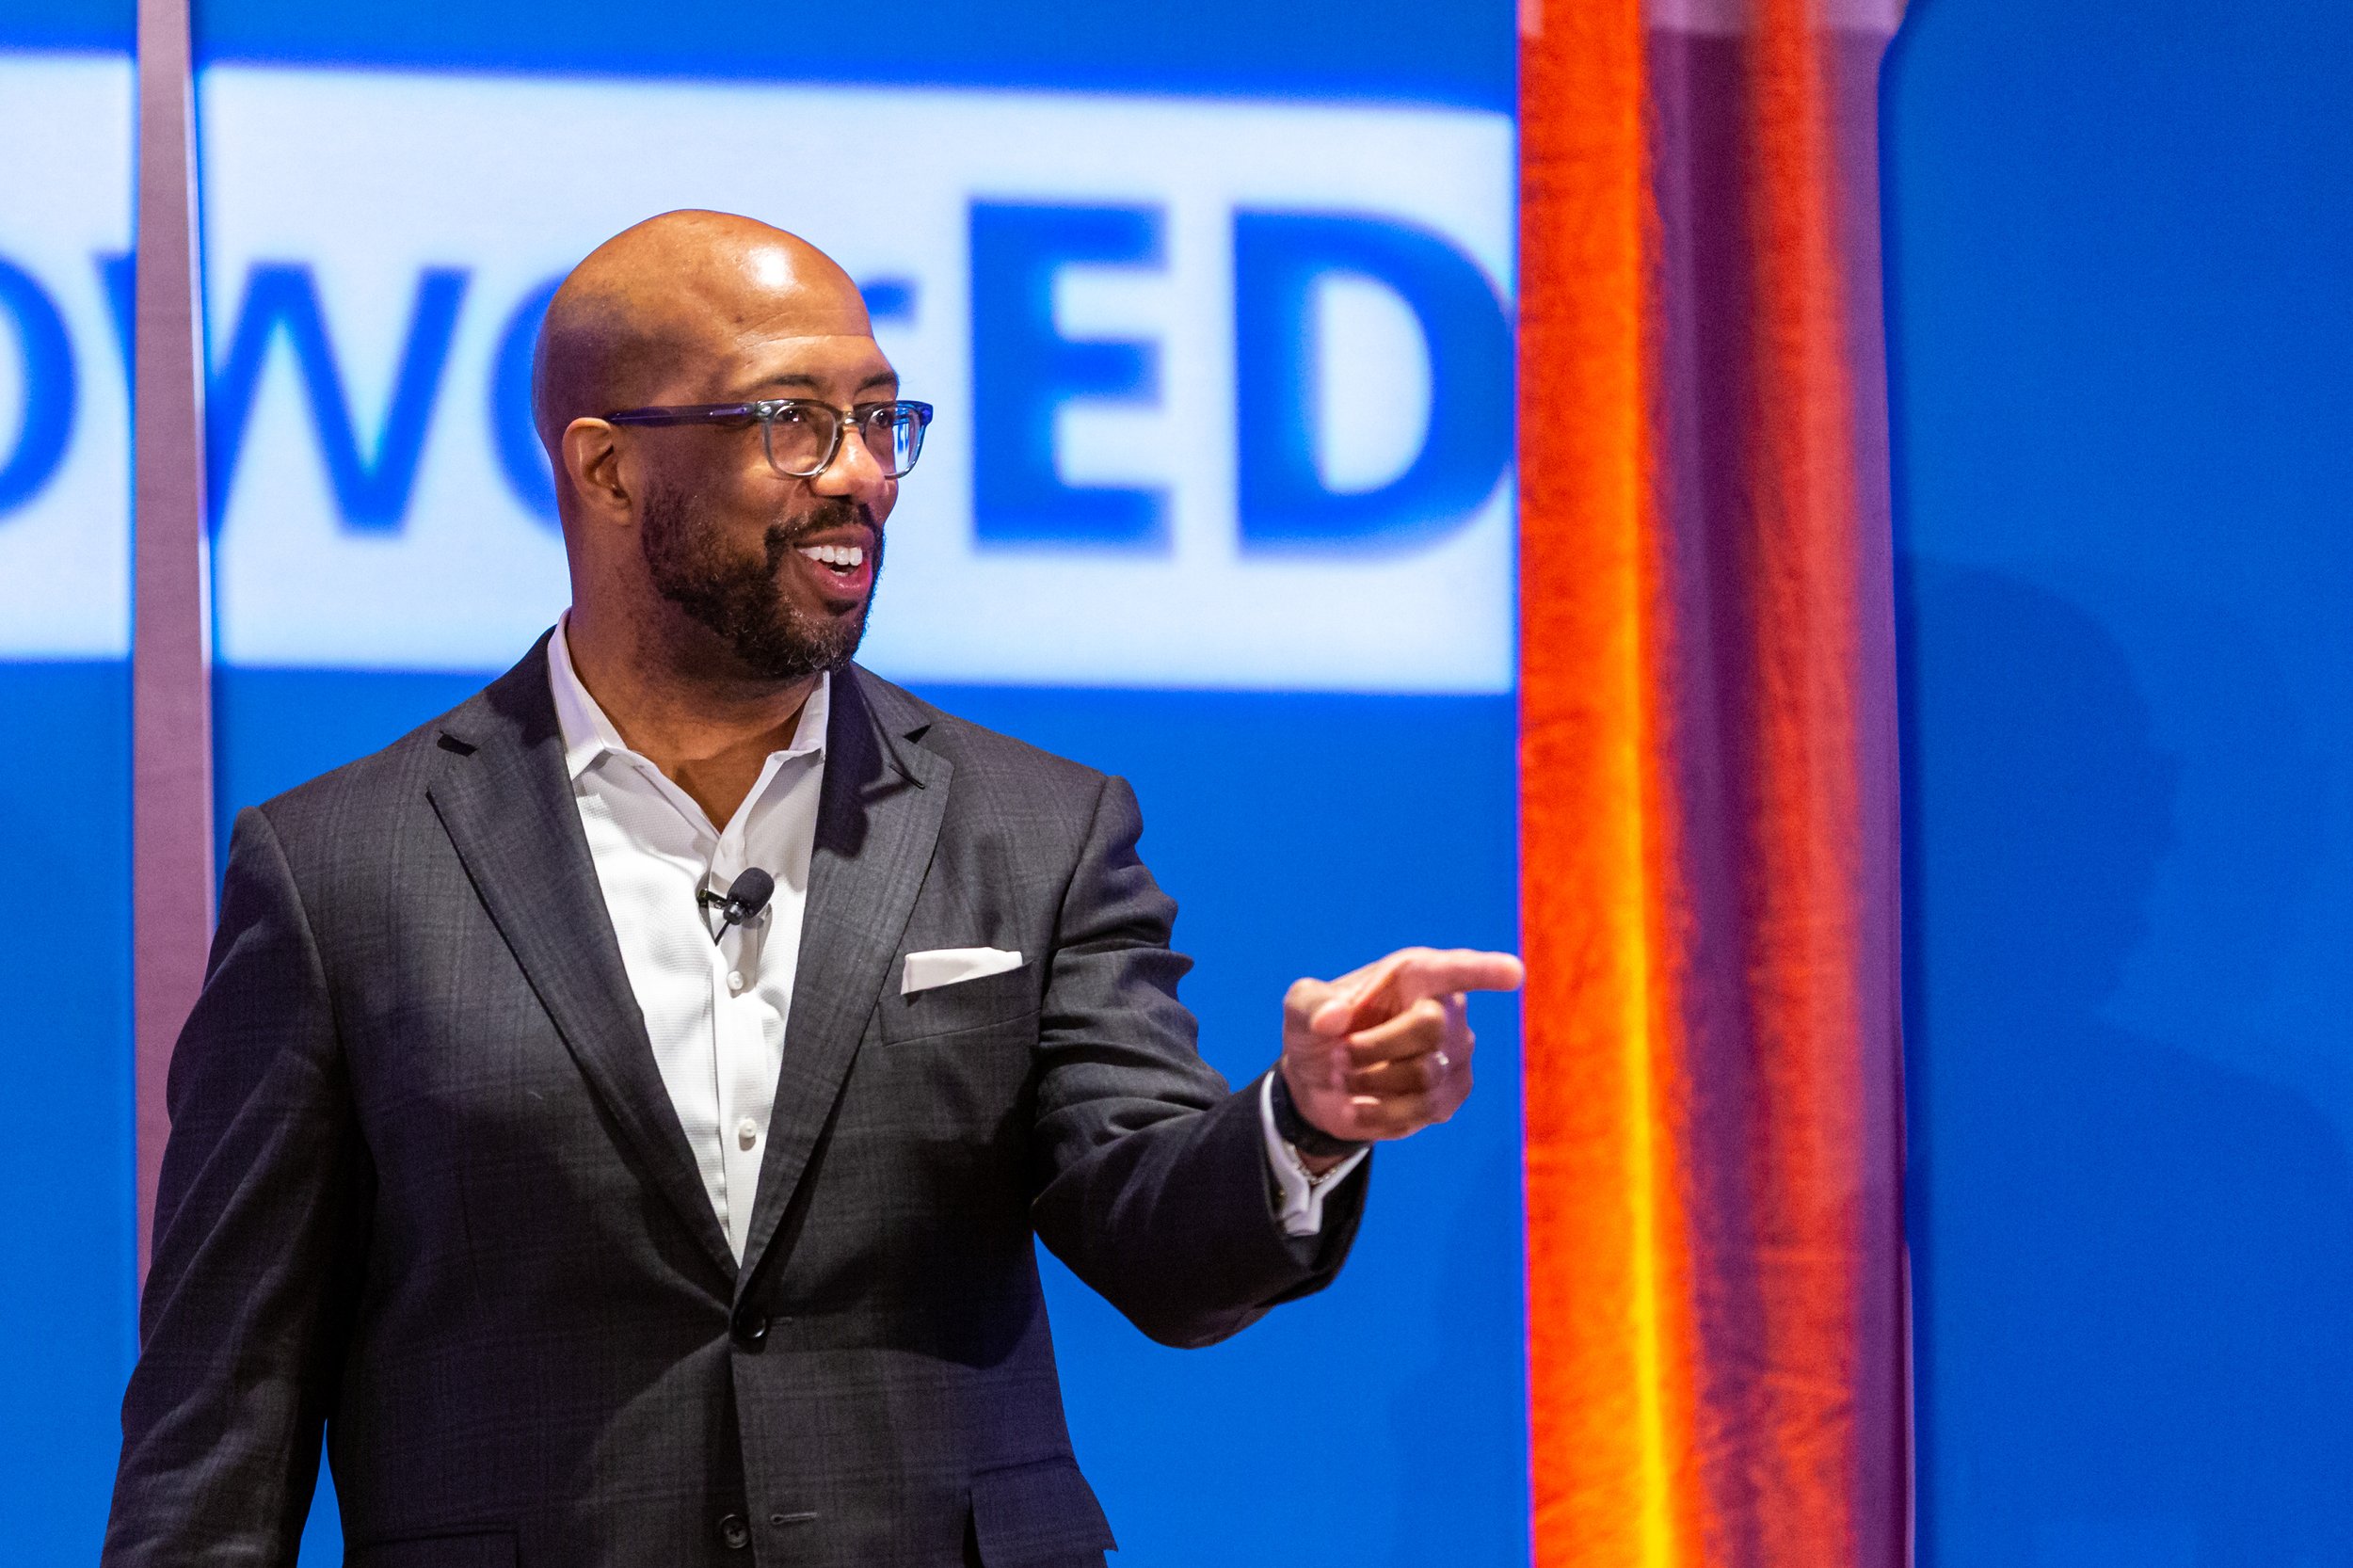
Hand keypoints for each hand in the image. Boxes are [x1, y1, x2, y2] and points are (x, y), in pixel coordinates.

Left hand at [1278, 947, 1525, 1160]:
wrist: (1320, 1085)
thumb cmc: (1319, 1030)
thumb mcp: (1300, 1009)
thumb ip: (1310, 1004)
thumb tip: (1335, 1017)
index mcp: (1415, 974)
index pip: (1456, 969)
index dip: (1485, 971)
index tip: (1513, 974)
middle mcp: (1446, 1008)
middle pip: (1431, 1026)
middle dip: (1375, 1046)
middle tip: (1343, 1054)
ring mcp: (1455, 1054)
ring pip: (1425, 1074)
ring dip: (1372, 1082)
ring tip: (1350, 1078)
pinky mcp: (1451, 1094)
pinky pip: (1425, 1108)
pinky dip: (1381, 1111)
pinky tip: (1362, 1104)